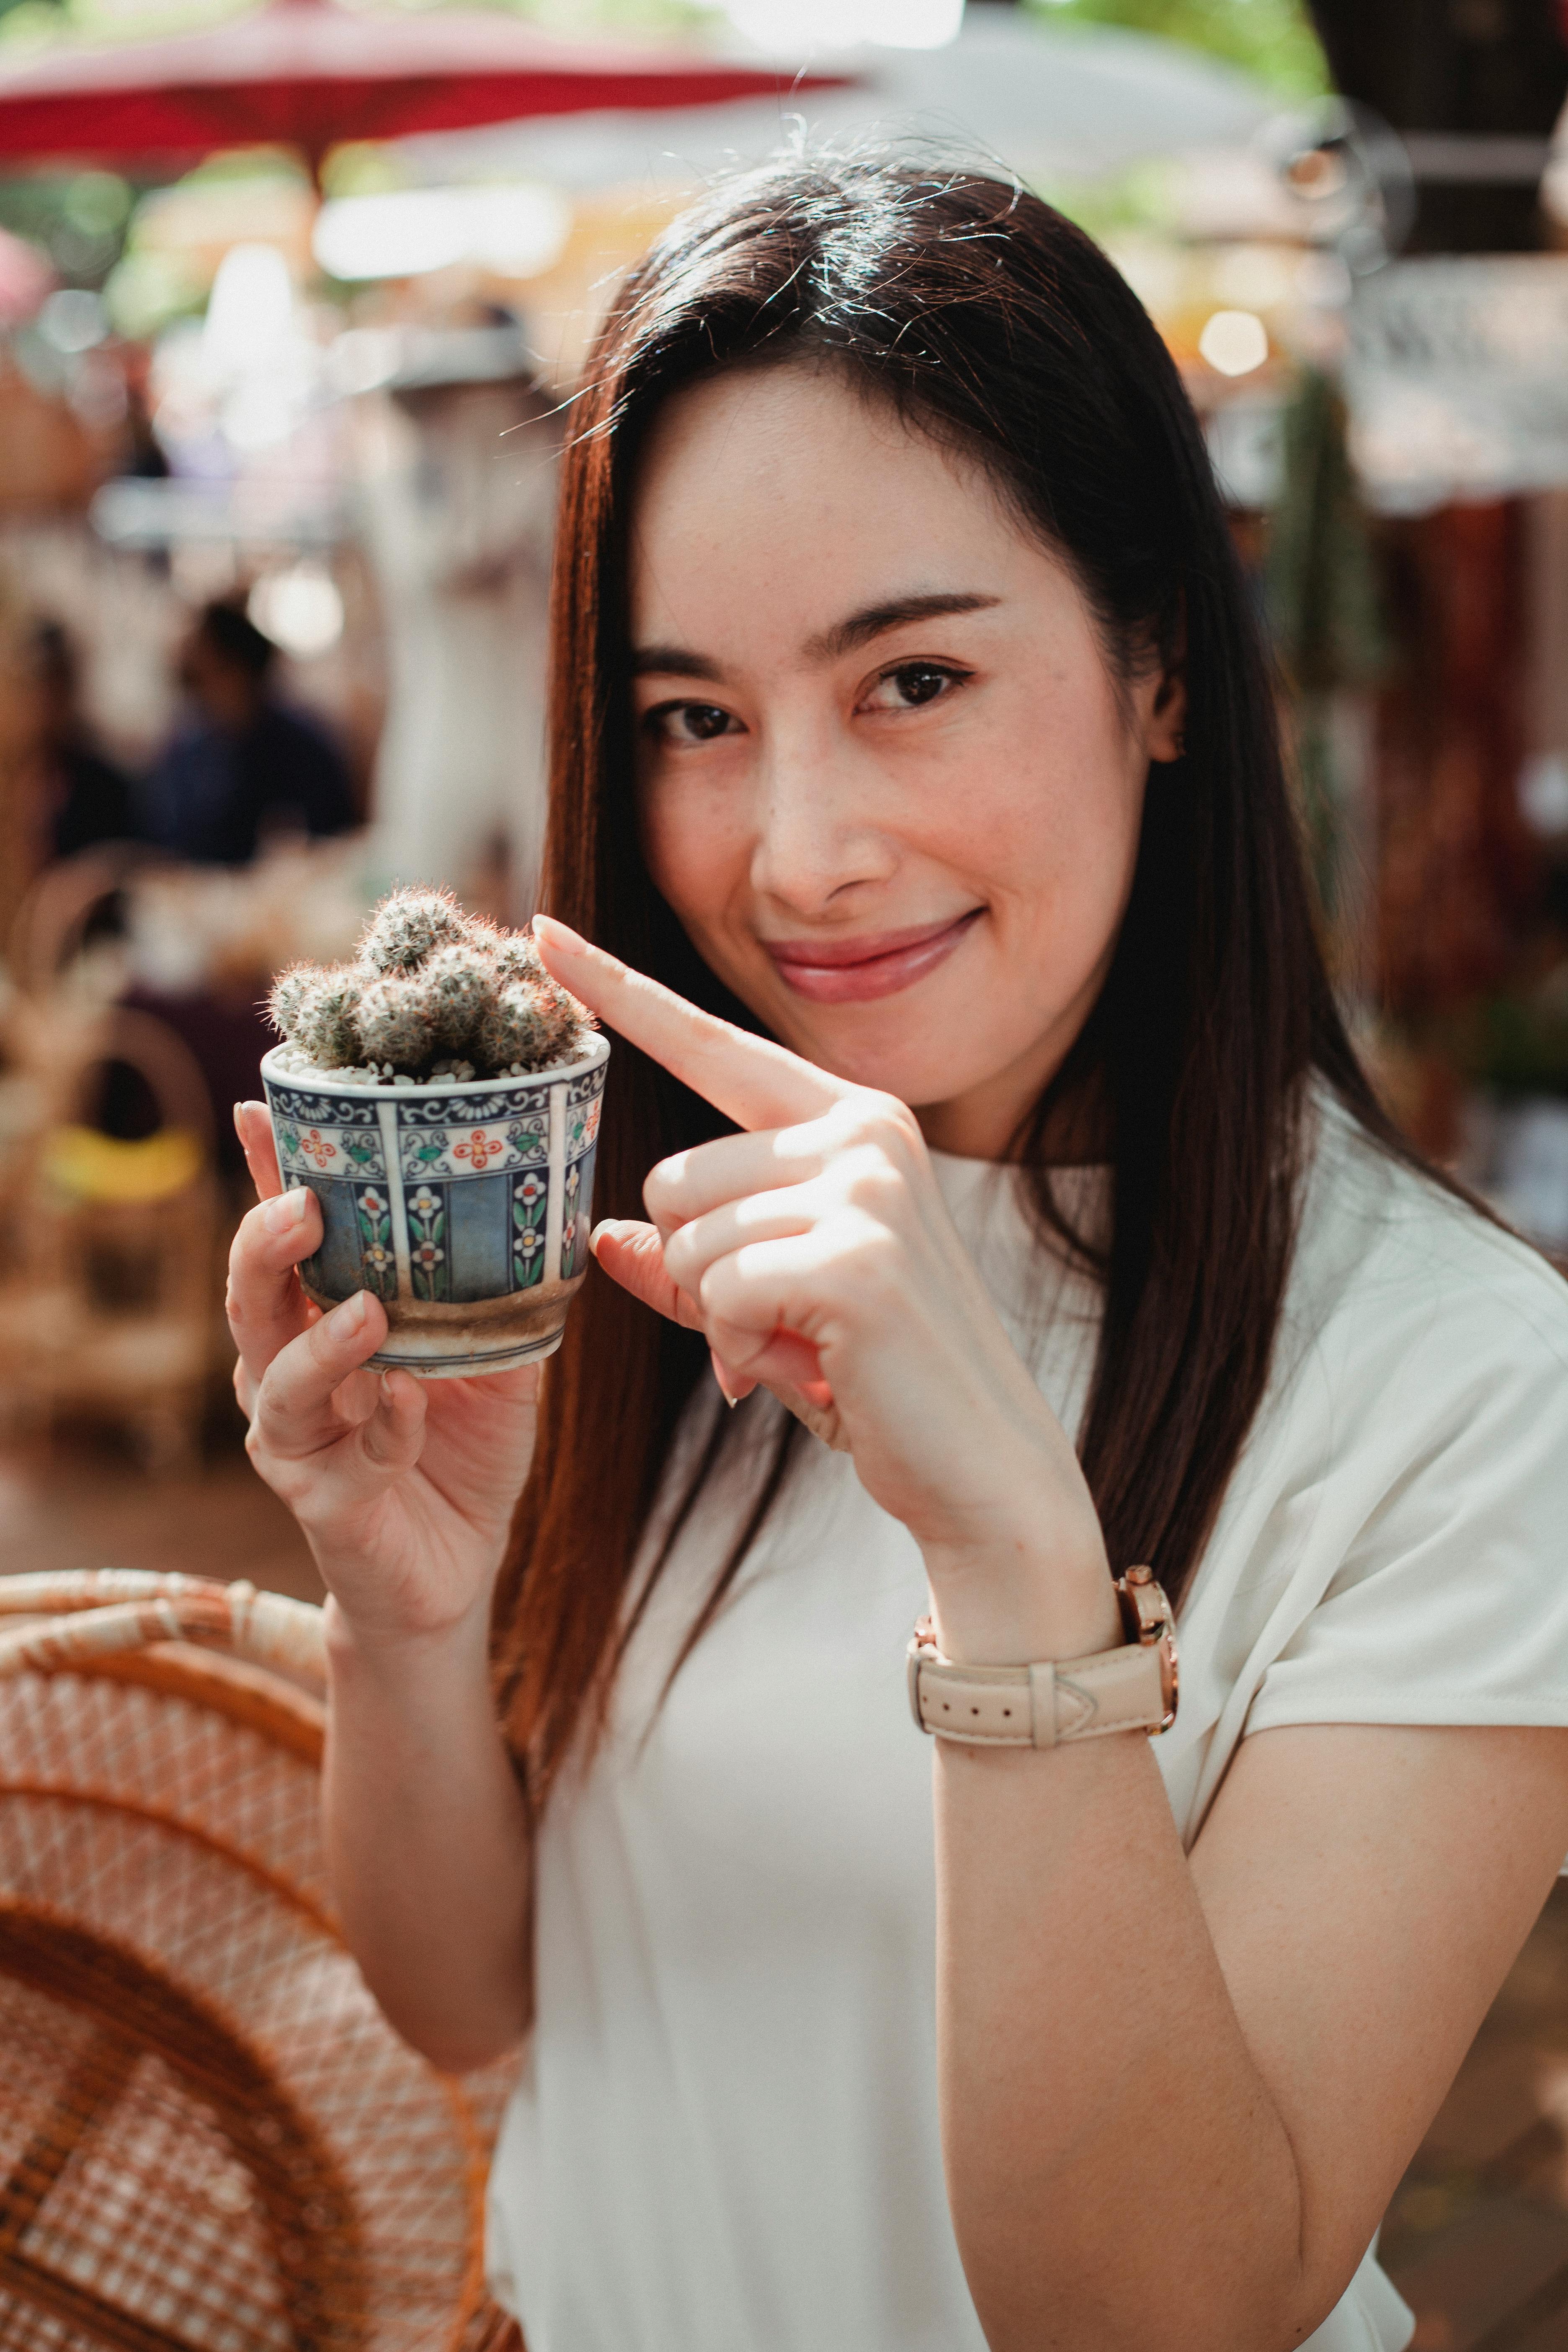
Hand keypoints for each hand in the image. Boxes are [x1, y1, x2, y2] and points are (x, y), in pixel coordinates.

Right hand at [228, 1103, 538, 1650]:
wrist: (458, 1567)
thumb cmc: (461, 1450)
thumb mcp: (492, 1360)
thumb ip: (494, 1299)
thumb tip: (541, 1207)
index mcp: (320, 1323)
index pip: (286, 1241)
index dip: (264, 1175)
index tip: (258, 1109)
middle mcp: (288, 1374)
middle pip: (250, 1299)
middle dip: (265, 1246)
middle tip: (305, 1205)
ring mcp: (297, 1441)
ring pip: (274, 1381)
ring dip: (320, 1343)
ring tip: (367, 1310)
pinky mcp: (323, 1500)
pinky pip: (346, 1457)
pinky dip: (385, 1426)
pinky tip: (411, 1403)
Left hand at [532, 919, 1116, 1660]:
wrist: (985, 1466)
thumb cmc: (881, 1378)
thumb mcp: (772, 1309)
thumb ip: (691, 1266)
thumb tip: (604, 1236)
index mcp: (851, 1121)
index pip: (709, 1043)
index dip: (619, 991)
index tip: (542, 932)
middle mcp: (864, 1132)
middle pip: (672, 1178)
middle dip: (697, 1270)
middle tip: (774, 1325)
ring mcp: (867, 1188)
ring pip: (688, 1238)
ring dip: (721, 1316)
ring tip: (800, 1347)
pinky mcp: (857, 1256)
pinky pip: (723, 1290)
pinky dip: (744, 1345)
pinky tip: (810, 1366)